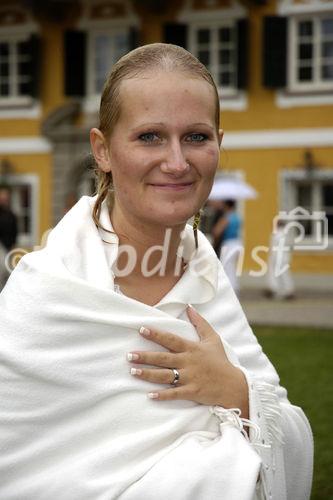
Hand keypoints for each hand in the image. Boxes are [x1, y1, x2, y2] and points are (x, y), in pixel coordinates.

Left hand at [127, 305, 248, 416]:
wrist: (233, 385)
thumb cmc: (221, 361)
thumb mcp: (213, 338)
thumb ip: (200, 323)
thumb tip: (189, 307)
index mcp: (192, 348)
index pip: (171, 340)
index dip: (156, 334)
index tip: (142, 329)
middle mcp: (188, 362)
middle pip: (163, 358)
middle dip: (145, 356)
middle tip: (129, 355)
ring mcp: (190, 378)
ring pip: (165, 376)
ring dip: (148, 374)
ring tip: (133, 371)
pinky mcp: (192, 392)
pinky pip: (175, 393)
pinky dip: (162, 395)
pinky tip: (149, 395)